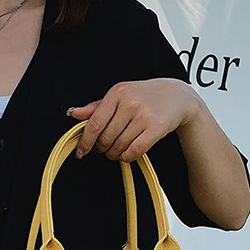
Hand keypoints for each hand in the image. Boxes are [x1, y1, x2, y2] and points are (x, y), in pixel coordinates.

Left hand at [68, 78, 199, 161]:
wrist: (177, 95)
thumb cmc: (144, 95)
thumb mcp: (119, 95)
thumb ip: (96, 107)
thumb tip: (73, 113)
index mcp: (117, 93)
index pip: (94, 123)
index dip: (85, 141)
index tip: (81, 151)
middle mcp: (130, 103)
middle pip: (106, 138)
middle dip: (102, 148)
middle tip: (104, 149)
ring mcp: (144, 115)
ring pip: (119, 146)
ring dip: (114, 154)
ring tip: (115, 151)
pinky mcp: (156, 128)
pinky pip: (135, 150)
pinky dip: (127, 156)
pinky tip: (127, 153)